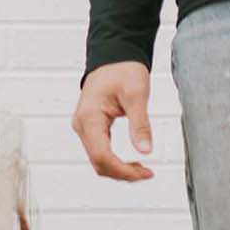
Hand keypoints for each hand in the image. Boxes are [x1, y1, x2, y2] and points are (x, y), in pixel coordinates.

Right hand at [72, 60, 154, 181]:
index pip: (102, 156)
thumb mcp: (136, 94)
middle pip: (98, 162)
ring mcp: (84, 127)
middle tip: (147, 173)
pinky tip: (131, 162)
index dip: (123, 170)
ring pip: (98, 160)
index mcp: (89, 117)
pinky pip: (100, 151)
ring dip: (119, 169)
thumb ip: (140, 124)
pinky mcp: (90, 127)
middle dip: (123, 173)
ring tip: (142, 169)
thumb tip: (145, 150)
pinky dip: (115, 161)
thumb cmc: (123, 69)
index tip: (145, 173)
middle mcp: (81, 124)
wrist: (114, 56)